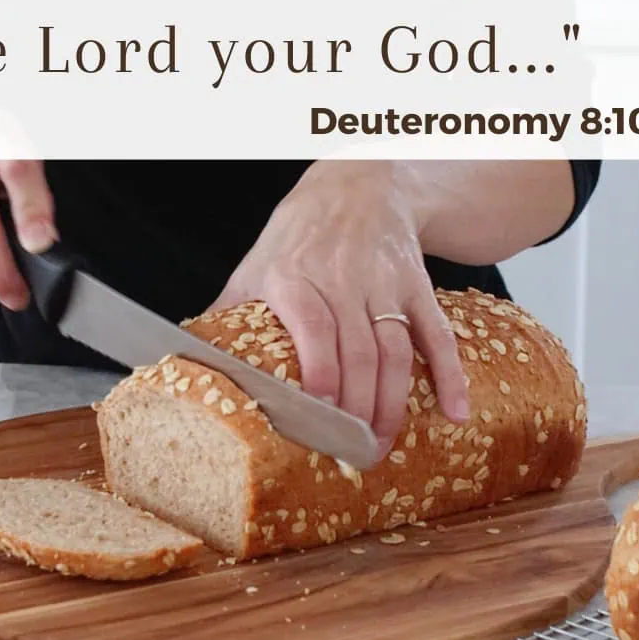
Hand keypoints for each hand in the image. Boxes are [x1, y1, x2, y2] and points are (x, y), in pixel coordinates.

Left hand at [209, 161, 469, 456]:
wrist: (358, 185)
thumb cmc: (300, 233)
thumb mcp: (256, 262)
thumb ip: (229, 312)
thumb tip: (184, 360)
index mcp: (295, 275)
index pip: (313, 328)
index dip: (319, 374)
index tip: (317, 418)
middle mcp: (342, 278)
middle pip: (357, 352)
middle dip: (357, 409)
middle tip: (350, 454)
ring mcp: (384, 282)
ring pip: (395, 350)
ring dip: (392, 404)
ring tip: (381, 444)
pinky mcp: (416, 285)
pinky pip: (436, 333)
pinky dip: (449, 374)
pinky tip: (454, 412)